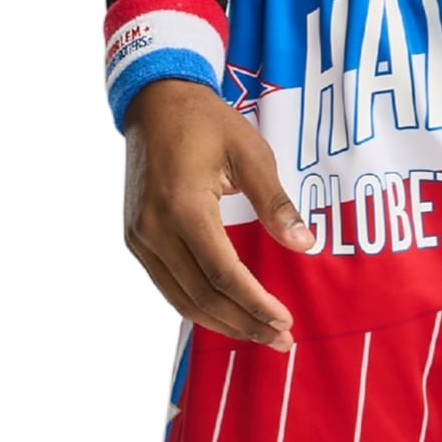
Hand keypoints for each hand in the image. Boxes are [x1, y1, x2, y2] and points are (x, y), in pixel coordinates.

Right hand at [123, 80, 311, 348]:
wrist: (154, 101)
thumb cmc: (206, 121)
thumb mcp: (250, 152)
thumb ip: (275, 202)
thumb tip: (305, 244)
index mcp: (183, 206)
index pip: (222, 273)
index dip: (255, 303)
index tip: (285, 321)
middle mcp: (154, 229)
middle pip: (202, 296)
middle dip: (244, 323)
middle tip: (281, 339)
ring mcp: (140, 237)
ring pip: (182, 299)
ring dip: (223, 323)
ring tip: (260, 335)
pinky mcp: (136, 239)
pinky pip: (168, 286)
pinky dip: (199, 307)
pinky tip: (228, 315)